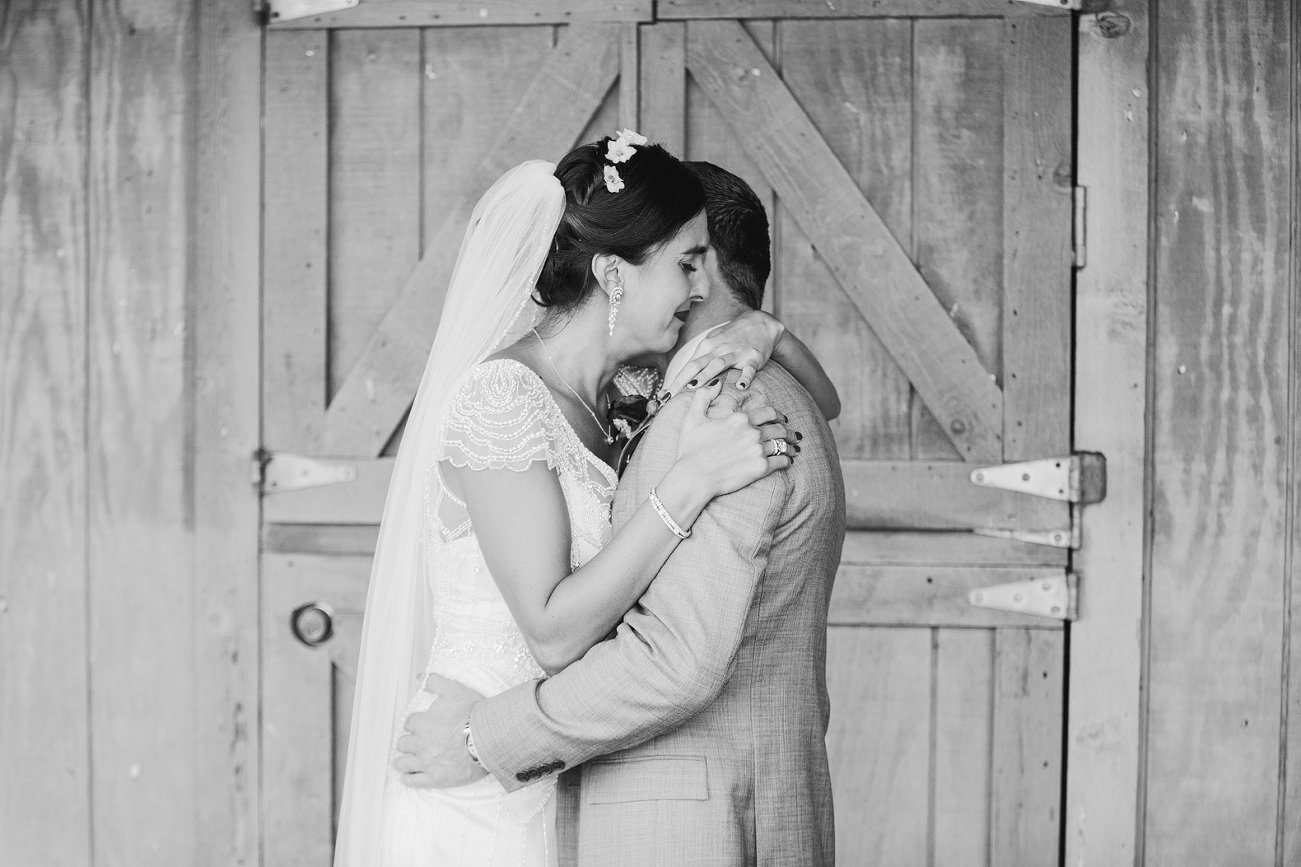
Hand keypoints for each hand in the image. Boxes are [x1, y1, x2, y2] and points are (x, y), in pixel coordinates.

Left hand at [393, 674, 488, 788]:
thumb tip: (419, 676)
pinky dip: (408, 779)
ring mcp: (426, 762)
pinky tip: (406, 778)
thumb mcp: (453, 690)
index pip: (410, 723)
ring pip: (404, 763)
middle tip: (410, 744)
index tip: (417, 726)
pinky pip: (414, 781)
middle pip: (404, 744)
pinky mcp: (434, 778)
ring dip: (402, 761)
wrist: (486, 738)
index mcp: (422, 723)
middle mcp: (420, 743)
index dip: (414, 724)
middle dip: (406, 743)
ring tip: (401, 762)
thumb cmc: (471, 713)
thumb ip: (434, 681)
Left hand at [662, 311, 784, 396]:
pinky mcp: (753, 357)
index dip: (674, 381)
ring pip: (718, 364)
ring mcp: (736, 352)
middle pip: (697, 365)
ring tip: (694, 387)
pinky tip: (740, 386)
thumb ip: (700, 358)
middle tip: (669, 396)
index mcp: (707, 346)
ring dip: (706, 375)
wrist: (760, 323)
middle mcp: (719, 348)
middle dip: (682, 381)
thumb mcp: (714, 342)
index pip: (687, 366)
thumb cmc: (733, 336)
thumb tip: (684, 376)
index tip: (663, 396)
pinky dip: (745, 377)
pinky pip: (749, 369)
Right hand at [672, 380, 795, 499]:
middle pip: (779, 429)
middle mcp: (752, 432)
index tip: (782, 419)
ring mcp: (758, 450)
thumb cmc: (691, 449)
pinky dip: (787, 461)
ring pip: (782, 445)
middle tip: (793, 435)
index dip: (778, 415)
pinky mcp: (761, 468)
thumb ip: (703, 397)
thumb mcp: (692, 418)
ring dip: (790, 446)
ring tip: (795, 449)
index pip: (768, 412)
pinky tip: (788, 462)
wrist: (694, 477)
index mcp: (739, 419)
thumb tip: (715, 383)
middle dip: (788, 431)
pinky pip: (782, 462)